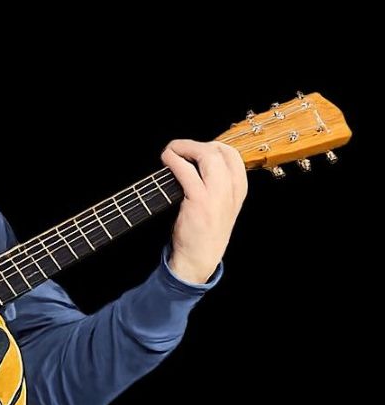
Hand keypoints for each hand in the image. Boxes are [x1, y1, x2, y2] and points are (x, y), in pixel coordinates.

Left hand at [160, 139, 247, 283]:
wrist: (199, 260)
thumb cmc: (204, 233)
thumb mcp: (220, 206)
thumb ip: (216, 184)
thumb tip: (196, 162)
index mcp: (239, 189)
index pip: (231, 154)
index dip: (210, 146)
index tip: (193, 149)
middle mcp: (232, 189)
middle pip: (219, 150)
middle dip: (195, 144)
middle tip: (177, 148)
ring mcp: (217, 194)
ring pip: (206, 155)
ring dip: (184, 147)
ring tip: (170, 151)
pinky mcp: (200, 201)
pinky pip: (186, 170)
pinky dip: (174, 160)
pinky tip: (166, 160)